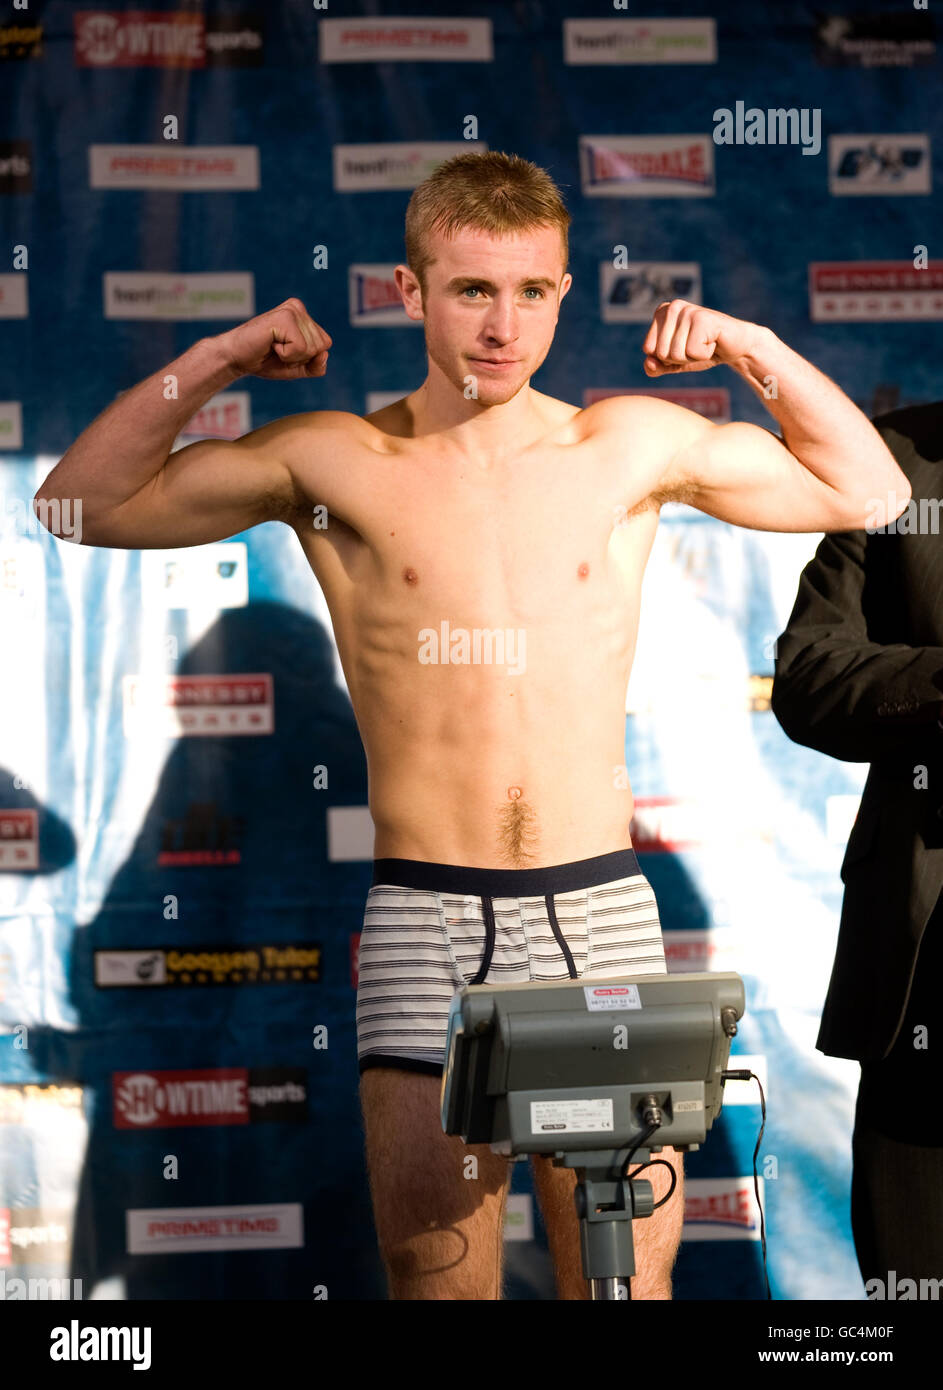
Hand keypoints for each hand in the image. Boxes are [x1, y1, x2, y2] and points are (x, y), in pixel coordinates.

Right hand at [214, 298, 331, 380]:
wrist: (236, 358)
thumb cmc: (265, 361)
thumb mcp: (297, 368)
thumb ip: (316, 366)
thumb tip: (324, 354)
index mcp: (303, 316)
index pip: (325, 345)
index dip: (307, 358)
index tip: (285, 352)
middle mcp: (298, 308)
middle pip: (321, 346)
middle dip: (300, 358)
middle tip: (277, 350)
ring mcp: (292, 310)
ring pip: (312, 348)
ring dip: (292, 356)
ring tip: (273, 346)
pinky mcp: (284, 317)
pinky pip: (300, 348)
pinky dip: (286, 355)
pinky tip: (270, 344)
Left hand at [641, 300, 761, 376]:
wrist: (736, 346)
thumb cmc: (703, 351)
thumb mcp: (675, 363)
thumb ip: (656, 366)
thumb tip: (648, 364)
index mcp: (661, 313)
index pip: (649, 349)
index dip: (668, 357)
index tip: (685, 346)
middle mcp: (672, 307)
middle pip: (661, 353)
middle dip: (681, 358)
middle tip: (697, 346)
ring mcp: (687, 310)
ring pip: (675, 354)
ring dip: (693, 357)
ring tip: (705, 343)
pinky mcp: (702, 319)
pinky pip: (692, 352)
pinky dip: (704, 354)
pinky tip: (713, 342)